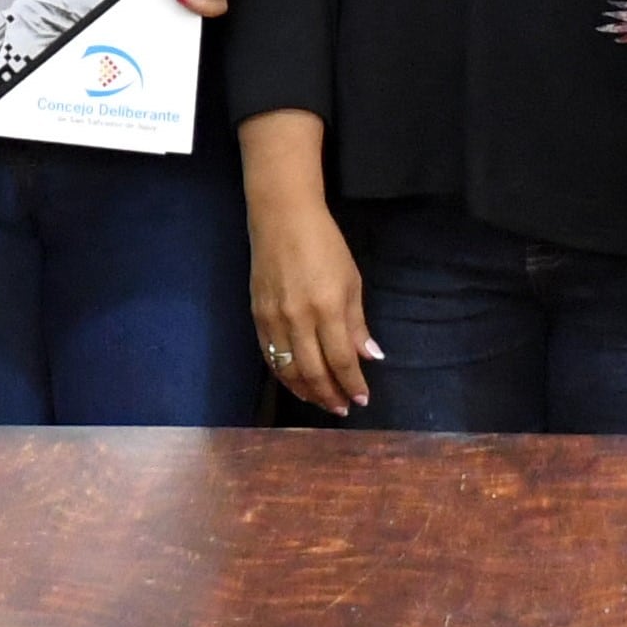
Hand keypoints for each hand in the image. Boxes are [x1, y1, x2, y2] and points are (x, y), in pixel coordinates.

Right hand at [246, 184, 377, 416]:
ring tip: (321, 402)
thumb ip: (356, 322)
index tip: (362, 399)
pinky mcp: (257, 316)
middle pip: (314, 371)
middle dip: (330, 395)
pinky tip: (296, 383)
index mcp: (327, 308)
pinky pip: (270, 356)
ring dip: (306, 391)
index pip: (341, 360)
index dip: (352, 384)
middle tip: (342, 408)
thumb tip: (369, 356)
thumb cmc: (324, 245)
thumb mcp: (351, 281)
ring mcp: (274, 319)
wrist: (282, 218)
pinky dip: (284, 375)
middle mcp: (299, 319)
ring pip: (288, 370)